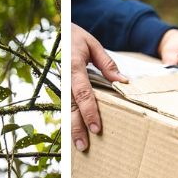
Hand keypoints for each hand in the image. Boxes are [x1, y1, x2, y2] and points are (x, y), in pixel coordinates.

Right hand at [71, 23, 127, 152]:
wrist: (55, 31)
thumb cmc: (75, 37)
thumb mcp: (92, 44)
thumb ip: (107, 63)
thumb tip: (122, 81)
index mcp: (73, 67)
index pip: (82, 94)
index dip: (89, 112)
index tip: (96, 128)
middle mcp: (63, 79)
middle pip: (71, 108)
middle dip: (77, 128)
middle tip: (85, 146)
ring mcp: (58, 85)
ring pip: (65, 111)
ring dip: (71, 129)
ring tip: (79, 146)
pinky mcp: (58, 88)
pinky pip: (64, 107)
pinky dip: (69, 121)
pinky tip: (73, 135)